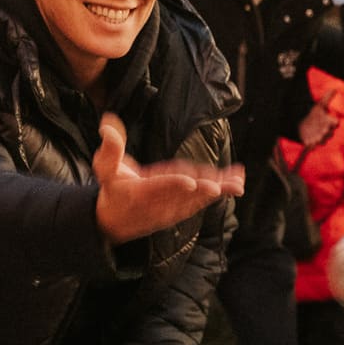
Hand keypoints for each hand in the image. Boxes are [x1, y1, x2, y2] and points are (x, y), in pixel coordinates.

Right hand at [92, 113, 244, 245]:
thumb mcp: (105, 168)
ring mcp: (173, 208)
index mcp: (140, 192)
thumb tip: (107, 123)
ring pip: (198, 199)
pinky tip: (235, 183)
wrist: (115, 220)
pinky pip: (203, 201)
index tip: (190, 182)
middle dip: (203, 190)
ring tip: (237, 182)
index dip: (174, 184)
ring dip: (219, 190)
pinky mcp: (182, 209)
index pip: (158, 187)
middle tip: (220, 187)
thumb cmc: (113, 189)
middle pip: (184, 195)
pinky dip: (220, 193)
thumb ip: (110, 148)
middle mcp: (159, 203)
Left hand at [297, 102, 337, 147]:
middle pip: (329, 133)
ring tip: (317, 138)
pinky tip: (308, 142)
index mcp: (329, 122)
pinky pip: (313, 145)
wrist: (303, 124)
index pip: (335, 123)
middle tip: (324, 130)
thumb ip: (327, 98)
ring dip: (320, 139)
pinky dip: (311, 144)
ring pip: (322, 140)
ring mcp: (319, 138)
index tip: (334, 121)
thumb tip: (334, 88)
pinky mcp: (312, 143)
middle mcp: (326, 131)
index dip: (334, 122)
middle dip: (327, 131)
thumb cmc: (314, 114)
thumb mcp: (319, 105)